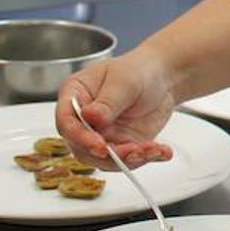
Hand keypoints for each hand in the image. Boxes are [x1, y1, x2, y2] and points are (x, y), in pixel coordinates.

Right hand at [55, 51, 176, 169]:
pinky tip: (163, 151)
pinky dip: (147, 158)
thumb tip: (90, 117)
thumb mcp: (124, 81)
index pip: (66, 122)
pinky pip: (129, 159)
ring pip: (106, 159)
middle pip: (82, 147)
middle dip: (108, 154)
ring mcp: (102, 135)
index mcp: (75, 96)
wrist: (162, 78)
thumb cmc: (137, 70)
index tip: (99, 146)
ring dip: (129, 159)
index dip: (80, 137)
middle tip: (133, 150)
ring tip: (153, 149)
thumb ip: (108, 101)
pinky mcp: (122, 144)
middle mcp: (84, 120)